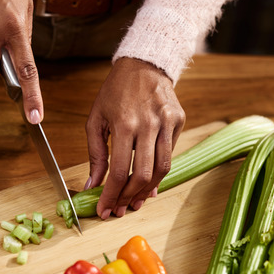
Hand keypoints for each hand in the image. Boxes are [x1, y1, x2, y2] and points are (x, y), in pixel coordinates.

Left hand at [85, 58, 185, 218]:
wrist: (144, 64)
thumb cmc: (116, 91)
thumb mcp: (96, 119)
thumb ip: (95, 154)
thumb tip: (93, 184)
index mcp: (124, 123)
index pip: (118, 170)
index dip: (112, 195)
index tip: (105, 209)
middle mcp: (148, 124)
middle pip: (143, 174)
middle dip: (130, 197)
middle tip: (120, 208)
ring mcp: (167, 122)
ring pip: (162, 169)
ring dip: (147, 190)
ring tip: (135, 200)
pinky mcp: (179, 121)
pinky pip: (170, 154)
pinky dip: (159, 172)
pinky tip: (148, 182)